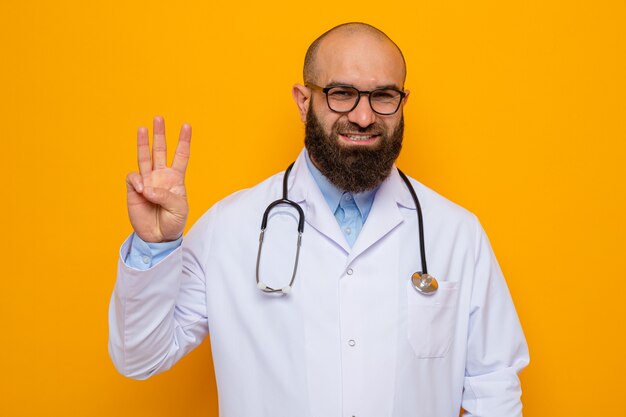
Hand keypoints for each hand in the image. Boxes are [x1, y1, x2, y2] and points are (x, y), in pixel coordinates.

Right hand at [125, 116, 190, 241]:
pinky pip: (134, 178)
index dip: (183, 141)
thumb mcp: (177, 209)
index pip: (181, 156)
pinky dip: (137, 180)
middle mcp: (160, 176)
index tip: (186, 126)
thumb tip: (146, 187)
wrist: (159, 236)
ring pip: (144, 158)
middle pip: (160, 151)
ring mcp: (147, 181)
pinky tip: (142, 189)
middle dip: (160, 134)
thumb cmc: (173, 222)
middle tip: (159, 118)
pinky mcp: (134, 189)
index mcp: (176, 179)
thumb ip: (164, 196)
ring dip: (143, 143)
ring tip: (143, 128)